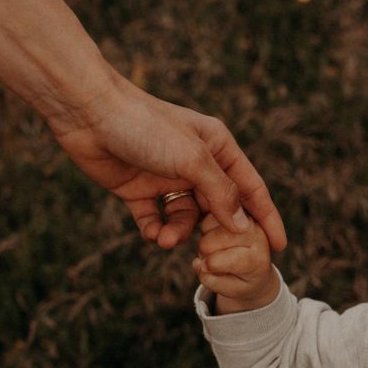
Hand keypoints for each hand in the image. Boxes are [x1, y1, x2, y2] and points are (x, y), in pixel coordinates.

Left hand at [51, 74, 287, 250]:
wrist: (87, 112)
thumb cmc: (146, 126)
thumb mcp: (193, 160)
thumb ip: (221, 194)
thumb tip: (243, 226)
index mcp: (218, 148)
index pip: (251, 189)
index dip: (266, 218)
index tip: (280, 247)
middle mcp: (197, 164)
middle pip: (219, 208)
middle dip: (217, 233)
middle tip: (215, 255)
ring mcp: (167, 177)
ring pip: (186, 218)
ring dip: (179, 233)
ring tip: (167, 241)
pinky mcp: (139, 189)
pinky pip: (156, 219)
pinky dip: (156, 231)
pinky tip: (152, 236)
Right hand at [194, 214, 279, 313]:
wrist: (257, 266)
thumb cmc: (244, 280)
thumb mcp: (233, 290)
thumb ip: (214, 281)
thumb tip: (198, 264)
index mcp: (258, 257)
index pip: (234, 258)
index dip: (214, 265)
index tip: (206, 268)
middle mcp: (255, 235)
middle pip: (210, 243)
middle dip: (205, 254)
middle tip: (215, 261)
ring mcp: (244, 219)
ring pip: (206, 229)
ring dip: (205, 242)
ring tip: (219, 250)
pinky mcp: (234, 209)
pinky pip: (207, 220)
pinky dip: (206, 230)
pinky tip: (218, 237)